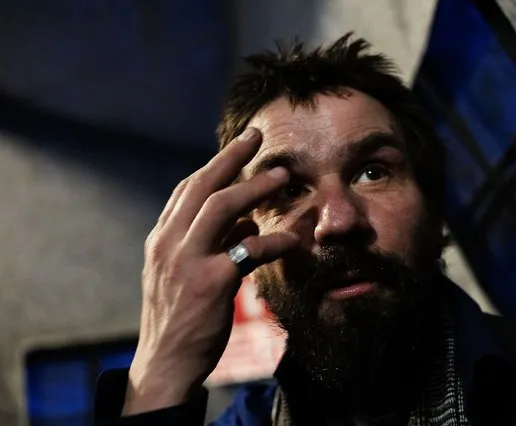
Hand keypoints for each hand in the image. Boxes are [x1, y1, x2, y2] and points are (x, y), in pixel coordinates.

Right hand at [122, 128, 297, 414]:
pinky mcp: (210, 284)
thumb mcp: (182, 273)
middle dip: (231, 157)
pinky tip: (291, 238)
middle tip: (257, 136)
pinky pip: (247, 250)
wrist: (165, 362)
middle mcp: (169, 243)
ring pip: (221, 208)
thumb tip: (246, 221)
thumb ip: (209, 243)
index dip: (214, 165)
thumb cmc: (179, 316)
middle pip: (202, 186)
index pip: (186, 190)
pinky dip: (272, 240)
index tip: (238, 147)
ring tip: (281, 176)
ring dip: (254, 187)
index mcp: (161, 238)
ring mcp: (187, 261)